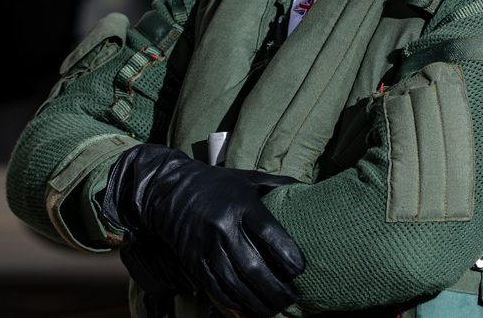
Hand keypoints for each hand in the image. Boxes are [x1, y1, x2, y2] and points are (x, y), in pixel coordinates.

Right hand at [101, 144, 304, 316]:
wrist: (169, 190)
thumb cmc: (216, 185)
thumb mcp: (248, 179)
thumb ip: (279, 185)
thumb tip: (313, 190)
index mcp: (242, 205)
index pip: (270, 234)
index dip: (289, 256)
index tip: (300, 270)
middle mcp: (223, 228)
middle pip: (254, 268)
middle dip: (276, 290)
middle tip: (291, 300)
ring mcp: (206, 247)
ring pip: (235, 284)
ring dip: (257, 303)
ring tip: (274, 310)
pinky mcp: (193, 261)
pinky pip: (216, 289)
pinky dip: (234, 302)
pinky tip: (248, 308)